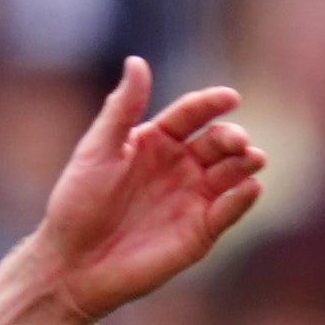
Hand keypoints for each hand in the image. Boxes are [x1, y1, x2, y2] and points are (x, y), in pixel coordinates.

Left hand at [35, 57, 266, 323]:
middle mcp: (181, 165)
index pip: (192, 113)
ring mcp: (194, 197)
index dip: (212, 103)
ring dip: (246, 163)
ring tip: (252, 158)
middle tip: (235, 141)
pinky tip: (249, 188)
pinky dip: (243, 199)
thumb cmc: (77, 204)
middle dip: (232, 138)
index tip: (230, 98)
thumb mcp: (97, 151)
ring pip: (232, 173)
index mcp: (157, 140)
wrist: (72, 263)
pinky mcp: (201, 231)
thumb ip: (122, 109)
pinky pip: (229, 210)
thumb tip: (137, 61)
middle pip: (218, 142)